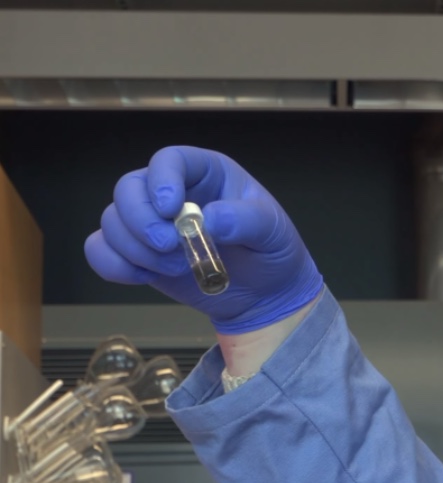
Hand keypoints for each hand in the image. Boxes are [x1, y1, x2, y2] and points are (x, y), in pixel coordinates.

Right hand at [85, 146, 323, 334]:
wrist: (266, 294)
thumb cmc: (272, 252)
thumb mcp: (273, 231)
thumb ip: (246, 220)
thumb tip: (210, 220)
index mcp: (206, 173)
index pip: (169, 159)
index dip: (162, 178)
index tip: (170, 208)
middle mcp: (172, 192)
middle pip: (128, 188)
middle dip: (141, 220)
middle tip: (170, 246)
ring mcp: (151, 223)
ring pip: (112, 220)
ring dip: (136, 248)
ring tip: (178, 267)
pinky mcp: (138, 254)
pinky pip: (101, 250)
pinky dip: (114, 264)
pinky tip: (144, 276)